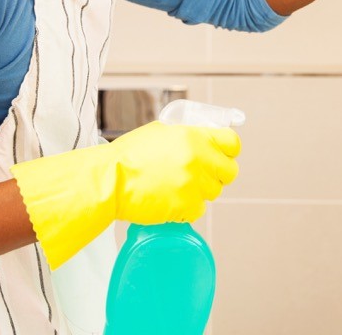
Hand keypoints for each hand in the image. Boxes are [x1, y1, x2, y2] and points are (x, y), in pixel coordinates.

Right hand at [10, 122, 240, 268]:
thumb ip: (189, 136)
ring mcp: (193, 184)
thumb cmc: (130, 156)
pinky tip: (168, 199)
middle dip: (217, 174)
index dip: (228, 150)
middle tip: (200, 175)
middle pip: (229, 171)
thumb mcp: (161, 132)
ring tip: (175, 186)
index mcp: (193, 136)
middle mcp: (198, 159)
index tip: (223, 154)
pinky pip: (198, 209)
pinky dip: (186, 207)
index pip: (232, 143)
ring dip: (199, 191)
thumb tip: (208, 140)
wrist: (109, 181)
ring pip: (213, 192)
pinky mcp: (186, 206)